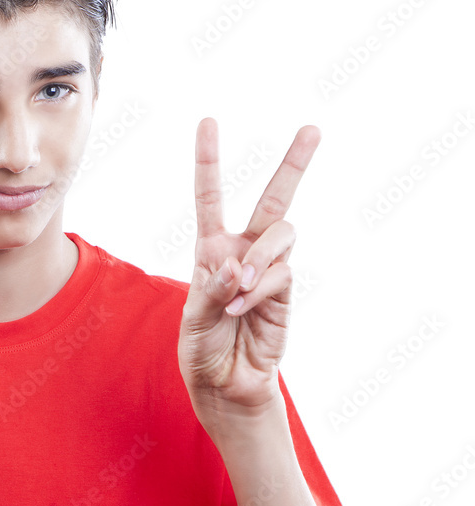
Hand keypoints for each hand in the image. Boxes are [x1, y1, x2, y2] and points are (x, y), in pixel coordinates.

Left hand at [177, 118, 319, 436]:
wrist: (225, 383)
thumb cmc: (202, 346)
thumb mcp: (192, 319)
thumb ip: (211, 290)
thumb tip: (236, 266)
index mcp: (211, 247)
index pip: (211, 196)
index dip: (210, 160)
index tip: (209, 122)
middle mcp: (243, 250)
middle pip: (274, 199)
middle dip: (294, 163)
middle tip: (313, 128)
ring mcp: (269, 270)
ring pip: (280, 235)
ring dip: (259, 257)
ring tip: (239, 288)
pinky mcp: (286, 292)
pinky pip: (282, 273)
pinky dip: (261, 288)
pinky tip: (243, 307)